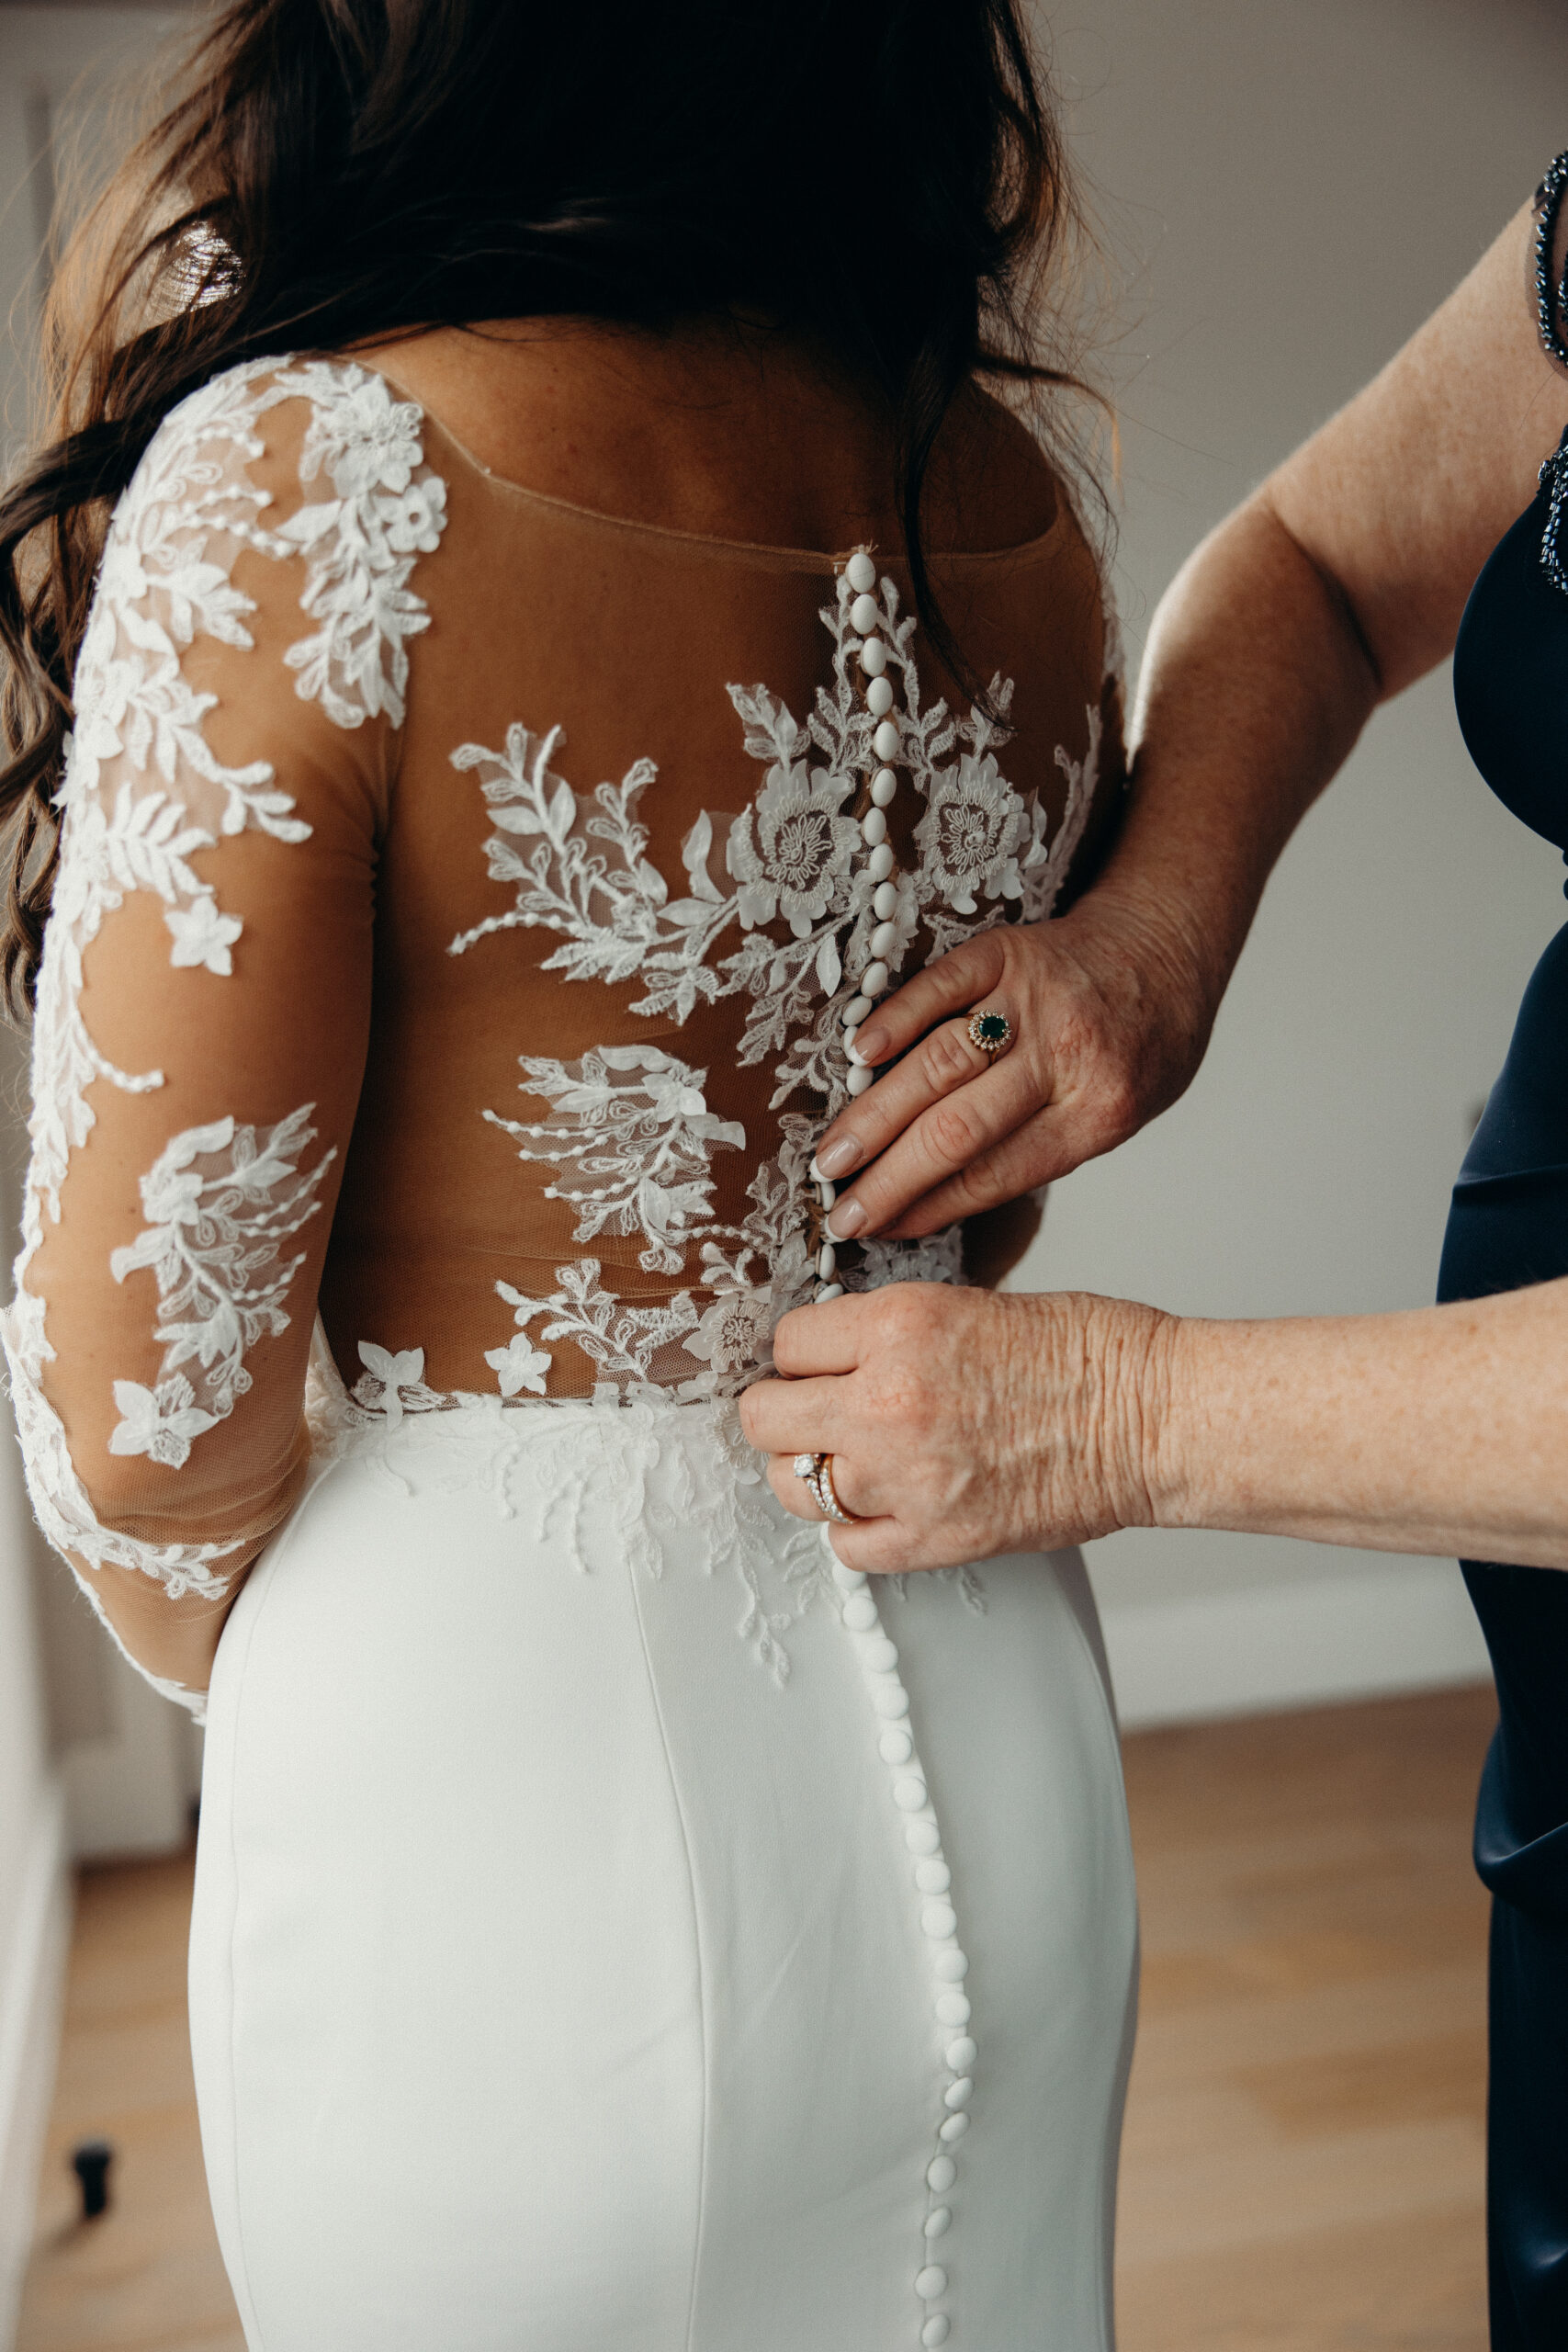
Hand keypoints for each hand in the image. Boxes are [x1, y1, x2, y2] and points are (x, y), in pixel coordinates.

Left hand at [739, 1282, 1173, 1573]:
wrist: (1152, 1418)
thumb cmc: (1084, 1352)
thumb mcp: (966, 1305)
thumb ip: (889, 1335)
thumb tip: (833, 1357)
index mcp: (898, 1326)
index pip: (788, 1343)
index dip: (804, 1353)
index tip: (820, 1363)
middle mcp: (887, 1401)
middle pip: (764, 1417)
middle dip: (785, 1410)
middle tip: (814, 1411)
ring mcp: (905, 1478)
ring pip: (792, 1485)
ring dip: (814, 1470)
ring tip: (852, 1459)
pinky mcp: (933, 1539)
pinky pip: (845, 1545)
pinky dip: (858, 1527)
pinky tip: (889, 1502)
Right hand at [815, 886, 1216, 1243]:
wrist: (1167, 947)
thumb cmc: (1139, 1045)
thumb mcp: (1117, 1115)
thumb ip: (1042, 1151)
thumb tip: (937, 1204)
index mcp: (1099, 1113)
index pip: (997, 1175)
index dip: (929, 1208)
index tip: (878, 1231)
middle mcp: (1067, 1057)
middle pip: (959, 1130)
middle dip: (889, 1179)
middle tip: (837, 1213)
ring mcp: (1034, 1000)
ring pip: (941, 1064)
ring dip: (876, 1116)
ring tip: (832, 1157)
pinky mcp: (1007, 952)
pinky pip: (941, 986)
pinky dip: (896, 1019)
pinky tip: (857, 1054)